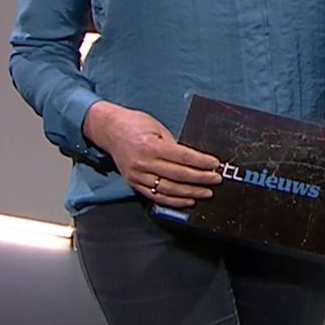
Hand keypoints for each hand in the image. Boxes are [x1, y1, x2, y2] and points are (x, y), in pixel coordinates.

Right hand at [82, 101, 222, 208]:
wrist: (108, 129)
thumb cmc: (134, 124)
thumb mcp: (157, 128)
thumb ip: (173, 144)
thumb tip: (194, 159)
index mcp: (150, 146)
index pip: (182, 156)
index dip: (201, 162)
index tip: (215, 164)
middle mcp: (142, 163)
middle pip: (177, 174)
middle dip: (200, 179)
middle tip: (216, 180)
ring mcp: (137, 175)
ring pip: (168, 189)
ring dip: (190, 193)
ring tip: (206, 193)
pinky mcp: (133, 183)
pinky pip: (156, 196)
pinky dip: (173, 200)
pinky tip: (188, 200)